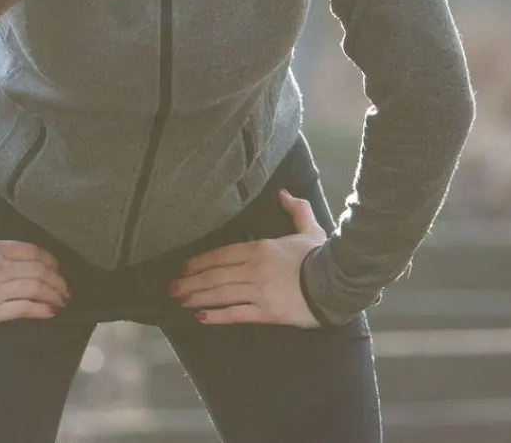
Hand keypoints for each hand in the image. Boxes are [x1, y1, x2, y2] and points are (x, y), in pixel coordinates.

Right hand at [0, 202, 71, 330]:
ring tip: (62, 300)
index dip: (48, 259)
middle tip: (65, 287)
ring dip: (54, 294)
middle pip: (38, 270)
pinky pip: (24, 308)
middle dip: (57, 279)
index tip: (56, 266)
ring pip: (36, 288)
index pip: (30, 250)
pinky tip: (52, 312)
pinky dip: (42, 310)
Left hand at [168, 189, 328, 326]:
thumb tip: (283, 193)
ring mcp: (259, 292)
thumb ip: (295, 209)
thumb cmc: (323, 255)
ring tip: (180, 301)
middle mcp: (254, 269)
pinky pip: (236, 314)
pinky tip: (201, 317)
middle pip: (215, 275)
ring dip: (197, 297)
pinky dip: (217, 316)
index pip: (221, 254)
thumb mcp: (310, 228)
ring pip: (220, 294)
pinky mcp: (267, 312)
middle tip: (171, 288)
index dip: (200, 261)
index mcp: (260, 248)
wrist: (339, 282)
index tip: (183, 267)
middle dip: (190, 281)